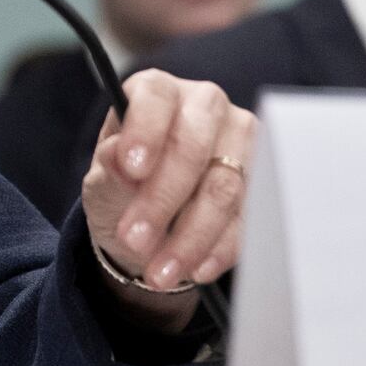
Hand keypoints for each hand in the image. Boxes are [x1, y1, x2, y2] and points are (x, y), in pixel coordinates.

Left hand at [80, 69, 253, 327]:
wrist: (151, 226)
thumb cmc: (123, 189)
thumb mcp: (103, 184)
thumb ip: (109, 171)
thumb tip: (119, 158)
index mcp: (156, 92)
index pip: (155, 97)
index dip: (145, 131)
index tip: (131, 169)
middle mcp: (204, 106)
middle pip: (195, 145)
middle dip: (163, 198)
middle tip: (135, 239)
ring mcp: (240, 141)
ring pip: (224, 186)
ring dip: (191, 236)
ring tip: (159, 272)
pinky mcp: (261, 180)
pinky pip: (247, 217)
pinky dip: (219, 249)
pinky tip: (194, 269)